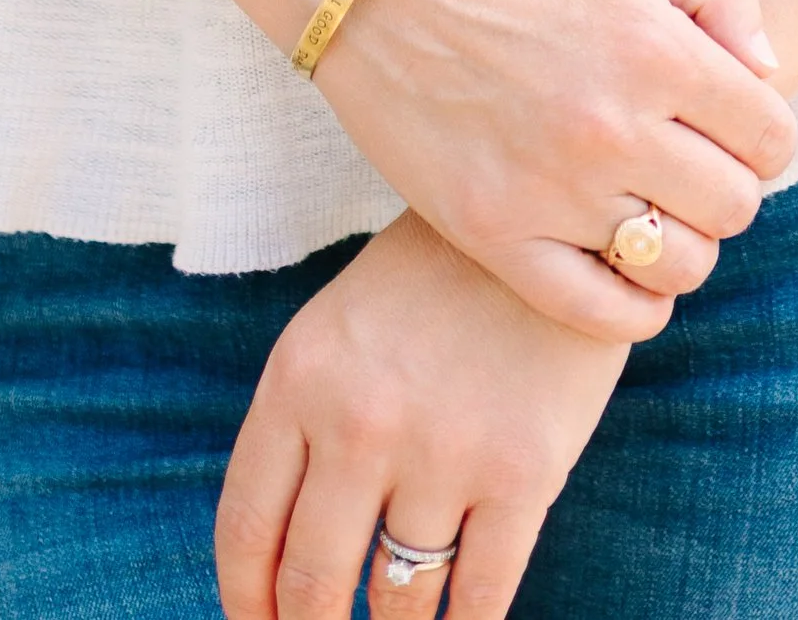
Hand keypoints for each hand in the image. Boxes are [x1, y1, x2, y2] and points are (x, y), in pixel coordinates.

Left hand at [215, 213, 624, 619]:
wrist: (550, 217)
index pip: (247, 529)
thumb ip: (301, 429)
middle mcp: (359, 422)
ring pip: (398, 603)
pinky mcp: (523, 473)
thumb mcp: (338, 330)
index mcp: (299, 379)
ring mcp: (441, 451)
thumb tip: (275, 562)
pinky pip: (482, 599)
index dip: (247, 603)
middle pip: (313, 583)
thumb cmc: (433, 282)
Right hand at [308, 0, 795, 341]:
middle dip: (723, 184)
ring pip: (681, 265)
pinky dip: (632, 304)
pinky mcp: (497, 235)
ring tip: (649, 207)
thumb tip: (766, 69)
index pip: (771, 136)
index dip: (760, 131)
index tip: (725, 123)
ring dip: (680, 242)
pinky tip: (621, 264)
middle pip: (734, 207)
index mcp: (655, 49)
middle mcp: (613, 127)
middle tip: (682, 161)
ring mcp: (554, 189)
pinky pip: (605, 315)